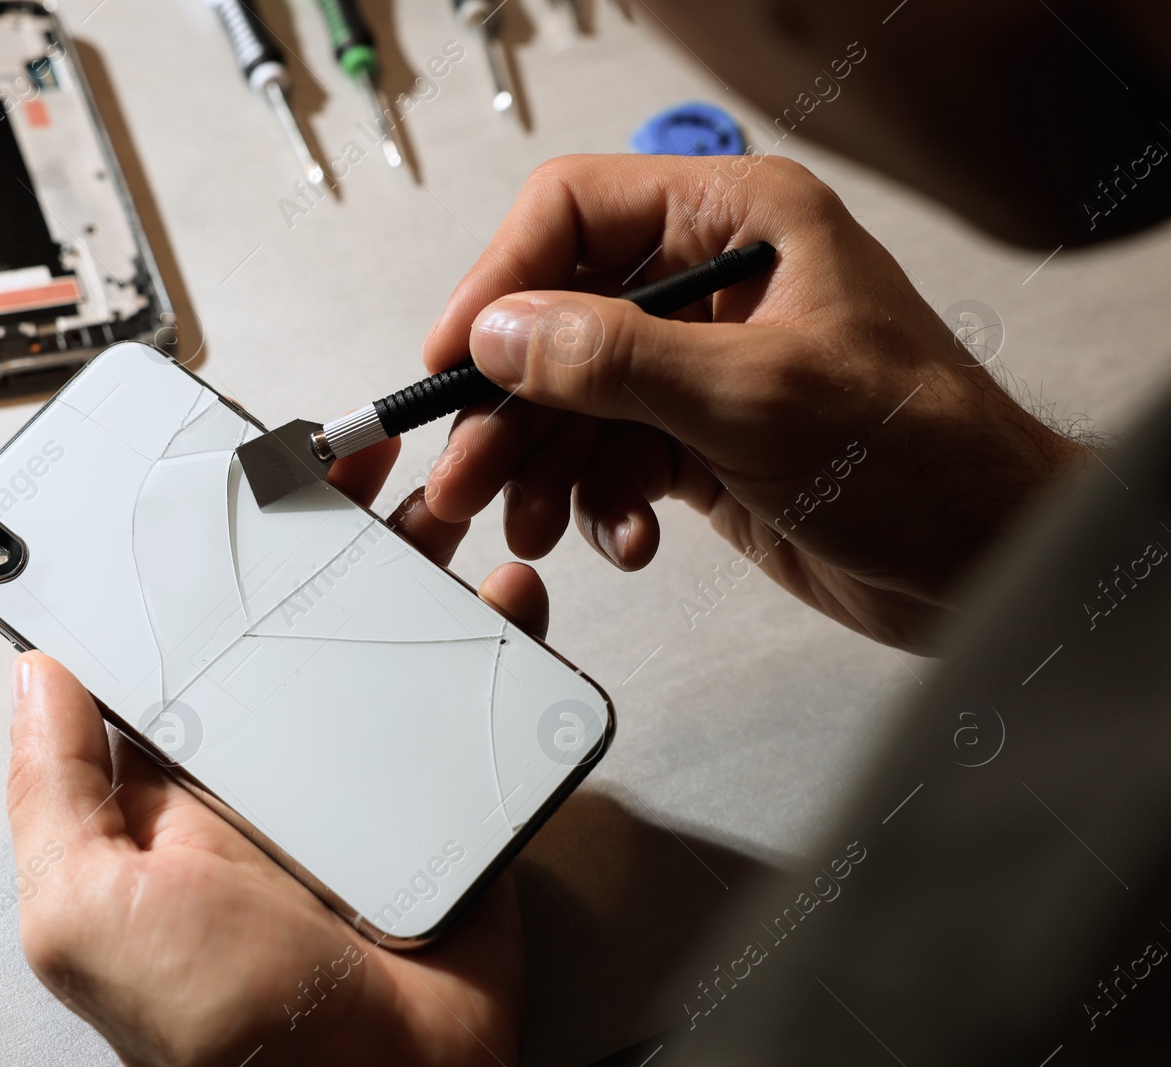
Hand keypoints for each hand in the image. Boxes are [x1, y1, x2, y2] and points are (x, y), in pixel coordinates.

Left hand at [6, 440, 548, 1066]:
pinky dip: (496, 629)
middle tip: (334, 454)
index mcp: (175, 780)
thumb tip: (33, 665)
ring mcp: (360, 768)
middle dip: (310, 528)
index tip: (207, 473)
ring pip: (380, 632)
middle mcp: (265, 761)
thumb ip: (53, 788)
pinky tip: (504, 586)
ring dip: (405, 555)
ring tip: (426, 488)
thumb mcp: (90, 911)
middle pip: (286, 611)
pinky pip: (470, 689)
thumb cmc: (226, 1033)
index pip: (172, 636)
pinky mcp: (444, 787)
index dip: (185, 554)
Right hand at [422, 154, 1084, 651]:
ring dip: (546, 467)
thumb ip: (617, 359)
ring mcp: (701, 365)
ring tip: (534, 521)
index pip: (577, 212)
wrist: (984, 563)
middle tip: (470, 470)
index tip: (456, 353)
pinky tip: (624, 538)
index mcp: (739, 222)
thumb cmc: (927, 456)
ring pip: (574, 400)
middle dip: (511, 404)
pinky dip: (600, 503)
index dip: (503, 277)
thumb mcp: (757, 396)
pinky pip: (609, 458)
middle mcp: (712, 284)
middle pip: (559, 318)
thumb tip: (505, 333)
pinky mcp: (698, 439)